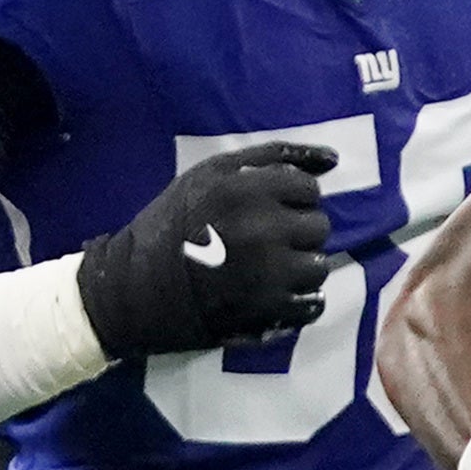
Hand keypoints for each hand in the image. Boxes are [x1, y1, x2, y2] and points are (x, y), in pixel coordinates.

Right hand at [75, 142, 338, 359]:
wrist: (136, 288)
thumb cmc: (173, 224)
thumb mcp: (211, 174)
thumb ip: (272, 158)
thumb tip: (334, 159)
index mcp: (246, 188)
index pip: (309, 188)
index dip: (292, 200)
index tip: (267, 211)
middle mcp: (262, 228)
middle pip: (319, 225)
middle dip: (297, 232)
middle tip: (264, 242)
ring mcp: (269, 273)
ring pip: (319, 266)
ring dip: (300, 268)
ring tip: (267, 270)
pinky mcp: (268, 311)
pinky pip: (314, 304)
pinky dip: (300, 302)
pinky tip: (273, 295)